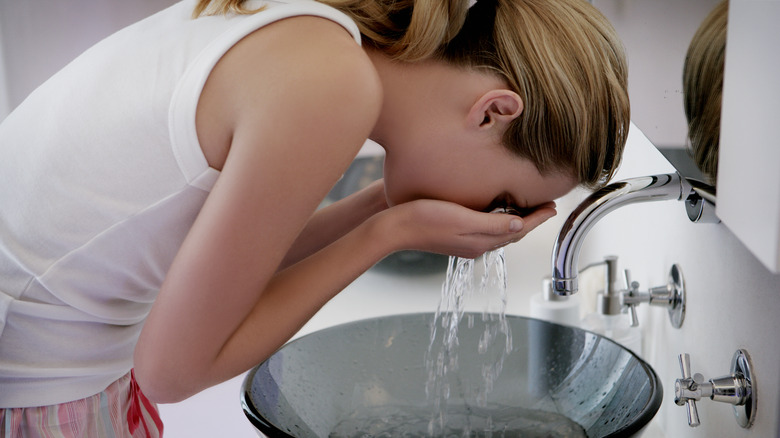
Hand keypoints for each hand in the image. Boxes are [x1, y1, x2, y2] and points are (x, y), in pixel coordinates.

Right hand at [378, 199, 556, 258]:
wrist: (393, 227)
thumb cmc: (425, 219)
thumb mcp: (462, 218)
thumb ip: (492, 224)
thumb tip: (520, 226)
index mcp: (481, 242)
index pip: (518, 230)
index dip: (538, 218)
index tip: (553, 206)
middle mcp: (475, 245)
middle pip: (511, 233)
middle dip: (530, 220)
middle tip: (546, 205)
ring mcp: (463, 242)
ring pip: (498, 232)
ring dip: (515, 221)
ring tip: (526, 207)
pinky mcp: (452, 236)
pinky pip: (483, 230)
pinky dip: (497, 221)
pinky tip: (494, 210)